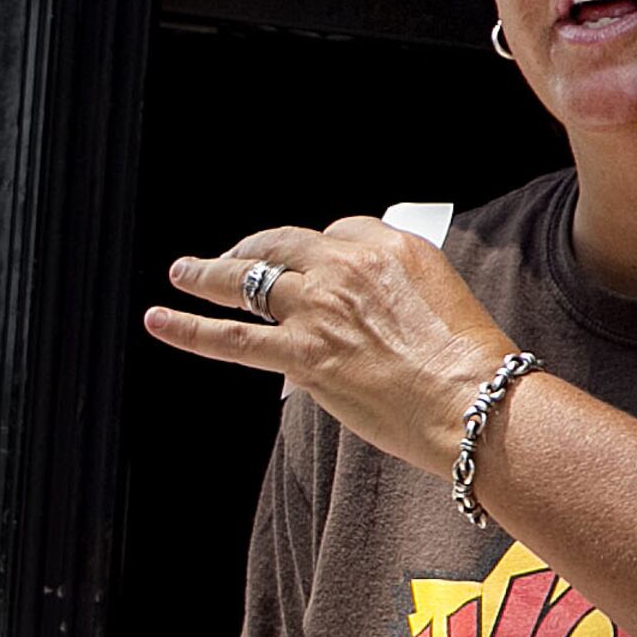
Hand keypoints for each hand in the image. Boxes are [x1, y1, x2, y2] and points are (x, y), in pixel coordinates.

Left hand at [145, 218, 513, 471]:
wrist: (475, 404)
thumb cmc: (469, 365)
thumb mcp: (440, 300)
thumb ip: (390, 292)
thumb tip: (348, 312)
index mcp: (391, 246)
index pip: (334, 232)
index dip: (312, 250)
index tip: (301, 263)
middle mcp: (348, 267)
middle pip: (281, 246)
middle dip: (249, 250)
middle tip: (227, 257)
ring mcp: (319, 308)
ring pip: (247, 283)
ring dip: (207, 276)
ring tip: (183, 273)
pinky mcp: (302, 354)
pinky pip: (231, 339)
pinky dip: (188, 329)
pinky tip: (161, 320)